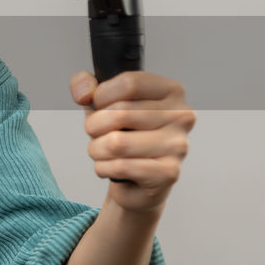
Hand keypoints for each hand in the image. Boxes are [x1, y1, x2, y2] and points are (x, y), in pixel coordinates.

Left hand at [70, 70, 195, 213]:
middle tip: (97, 134)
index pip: (129, 83)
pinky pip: (121, 167)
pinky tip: (111, 167)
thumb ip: (85, 86)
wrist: (136, 181)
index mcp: (171, 90)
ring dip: (97, 150)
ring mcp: (178, 145)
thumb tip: (83, 91)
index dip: (101, 95)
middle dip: (94, 126)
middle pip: (120, 113)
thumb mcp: (101, 103)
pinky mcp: (169, 172)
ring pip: (117, 143)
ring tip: (102, 151)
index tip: (98, 105)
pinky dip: (103, 168)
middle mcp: (181, 116)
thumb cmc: (122, 135)